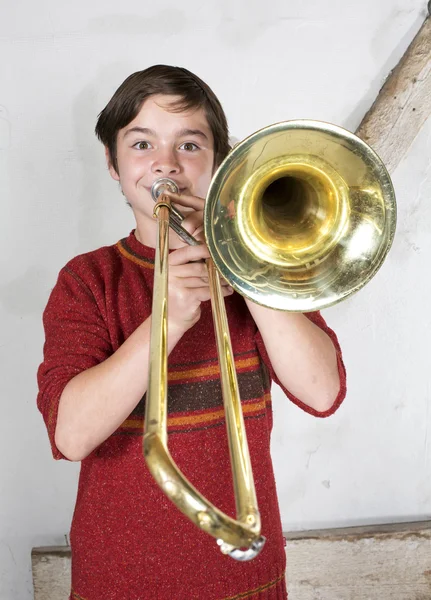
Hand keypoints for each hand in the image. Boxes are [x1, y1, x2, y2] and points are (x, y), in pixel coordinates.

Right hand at [165, 192, 232, 332]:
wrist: (171, 320)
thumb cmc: (179, 295)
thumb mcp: (180, 277)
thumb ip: (191, 265)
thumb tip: (214, 254)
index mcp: (168, 264)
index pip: (187, 252)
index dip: (202, 249)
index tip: (216, 248)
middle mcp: (170, 273)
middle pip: (199, 266)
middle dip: (216, 269)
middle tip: (228, 270)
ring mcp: (177, 286)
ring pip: (205, 279)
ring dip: (220, 281)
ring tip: (229, 281)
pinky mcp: (186, 297)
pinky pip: (208, 290)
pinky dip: (220, 291)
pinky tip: (227, 291)